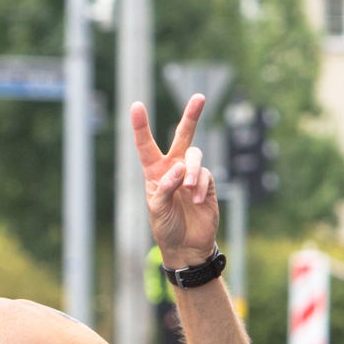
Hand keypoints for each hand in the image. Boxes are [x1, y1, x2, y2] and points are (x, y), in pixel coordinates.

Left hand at [133, 94, 218, 266]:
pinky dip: (200, 187)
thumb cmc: (166, 227)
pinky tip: (196, 201)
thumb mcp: (158, 209)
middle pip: (183, 135)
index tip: (136, 105)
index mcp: (154, 171)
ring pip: (194, 156)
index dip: (141, 126)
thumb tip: (179, 168)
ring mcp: (191, 174)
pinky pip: (205, 175)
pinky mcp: (207, 183)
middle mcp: (173, 167)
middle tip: (200, 97)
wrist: (186, 245)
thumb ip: (166, 187)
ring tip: (188, 188)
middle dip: (192, 116)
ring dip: (191, 170)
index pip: (146, 145)